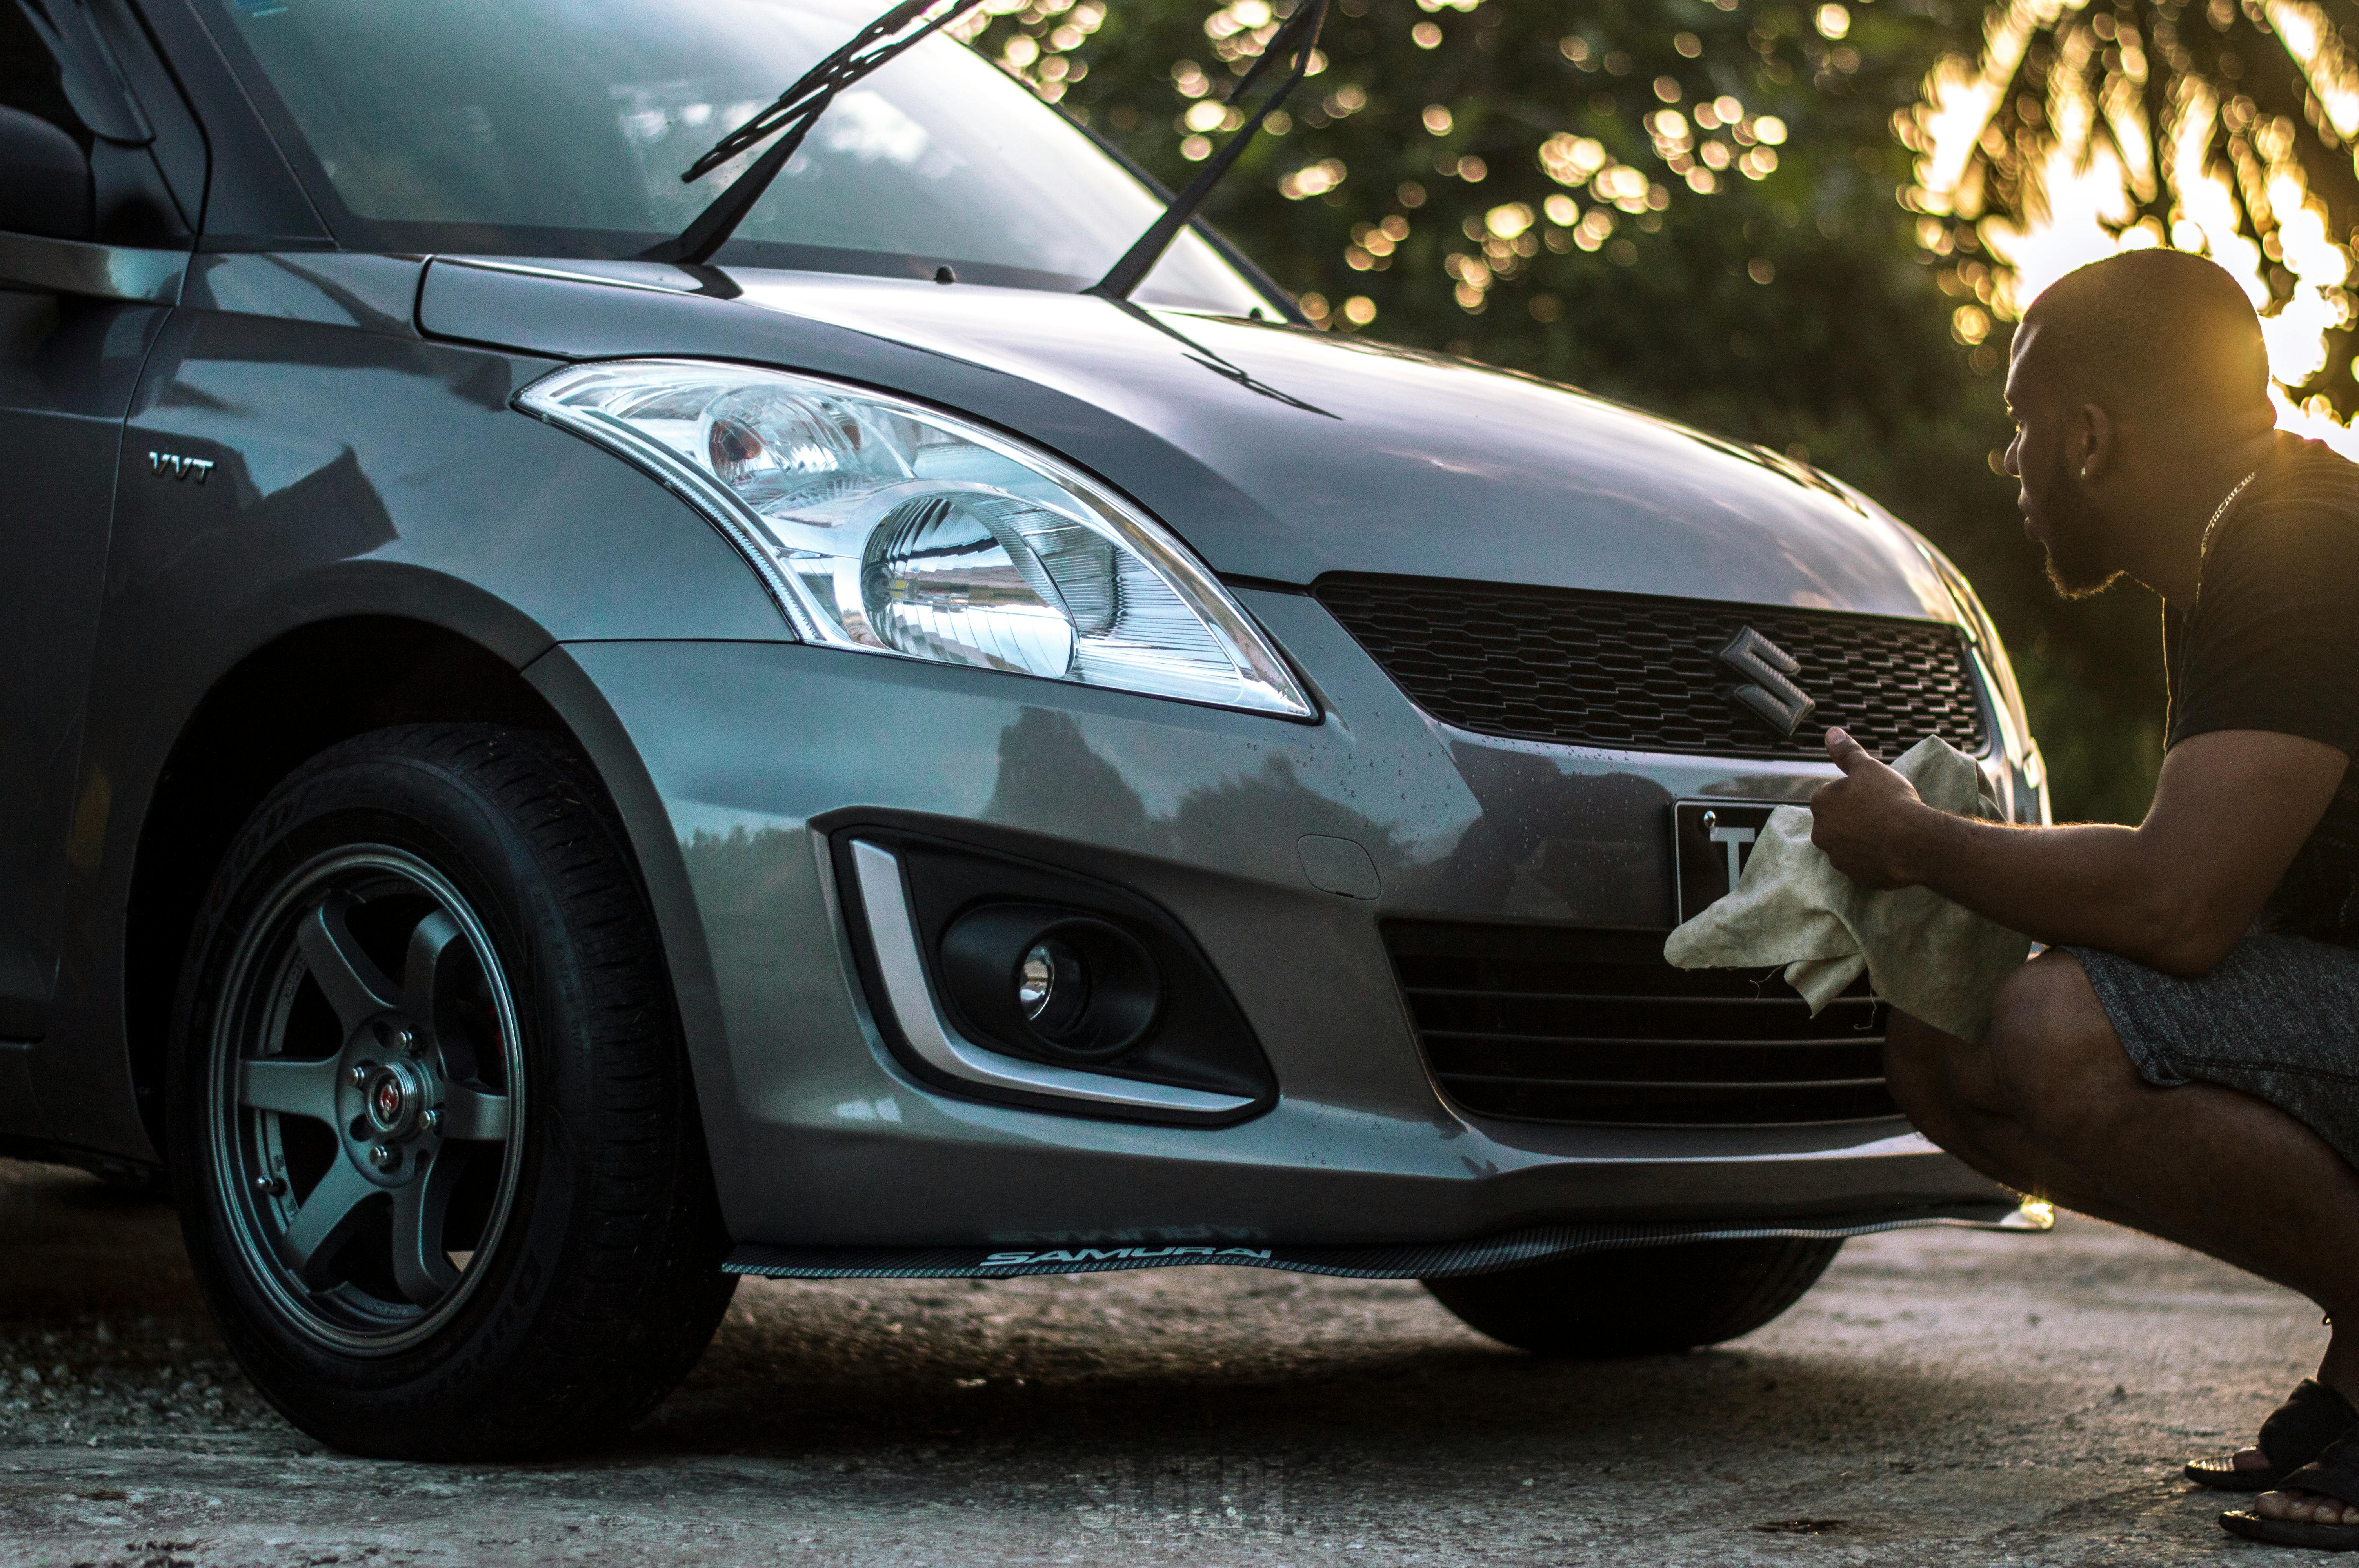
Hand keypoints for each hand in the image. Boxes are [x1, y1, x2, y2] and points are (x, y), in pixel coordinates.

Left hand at [1809, 728, 1929, 888]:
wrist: (1914, 841)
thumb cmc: (1891, 800)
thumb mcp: (1869, 768)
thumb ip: (1847, 752)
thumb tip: (1831, 733)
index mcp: (1820, 803)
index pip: (1832, 795)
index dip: (1855, 793)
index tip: (1874, 795)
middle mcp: (1821, 833)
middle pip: (1838, 821)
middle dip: (1855, 817)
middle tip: (1883, 813)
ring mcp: (1837, 857)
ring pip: (1849, 843)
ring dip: (1864, 838)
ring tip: (1889, 832)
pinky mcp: (1855, 877)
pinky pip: (1863, 864)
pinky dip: (1873, 858)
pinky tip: (1891, 850)